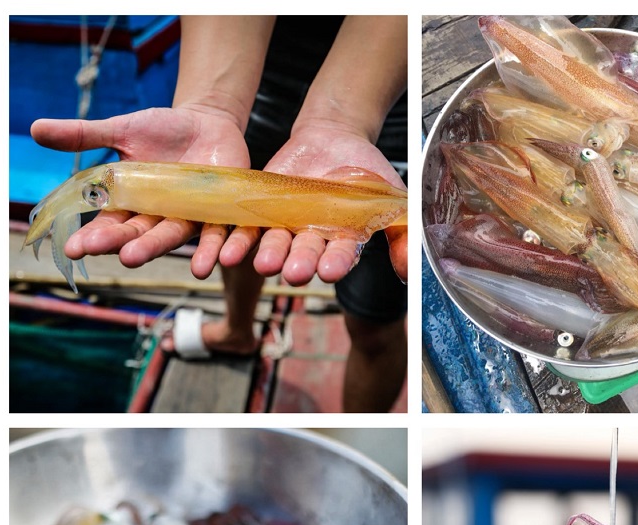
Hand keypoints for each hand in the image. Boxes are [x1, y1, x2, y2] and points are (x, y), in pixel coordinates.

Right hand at [30, 107, 259, 278]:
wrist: (207, 123)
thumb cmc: (162, 130)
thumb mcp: (122, 130)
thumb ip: (84, 136)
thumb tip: (35, 130)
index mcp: (133, 204)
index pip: (110, 225)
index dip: (94, 238)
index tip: (75, 248)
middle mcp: (161, 217)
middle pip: (145, 236)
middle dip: (135, 247)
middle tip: (123, 257)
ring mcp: (191, 217)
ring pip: (184, 239)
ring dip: (189, 254)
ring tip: (191, 271)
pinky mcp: (222, 213)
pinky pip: (223, 234)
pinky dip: (224, 247)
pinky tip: (226, 261)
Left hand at [252, 118, 406, 284]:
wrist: (334, 138)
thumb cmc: (368, 171)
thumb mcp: (392, 197)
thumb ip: (402, 233)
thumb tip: (408, 271)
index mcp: (346, 240)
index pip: (342, 255)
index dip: (336, 262)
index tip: (331, 270)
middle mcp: (315, 240)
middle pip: (306, 254)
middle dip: (300, 263)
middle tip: (294, 274)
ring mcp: (289, 227)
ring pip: (276, 245)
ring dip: (269, 256)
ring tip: (262, 264)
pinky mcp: (265, 212)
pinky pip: (249, 230)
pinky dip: (238, 240)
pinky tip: (228, 251)